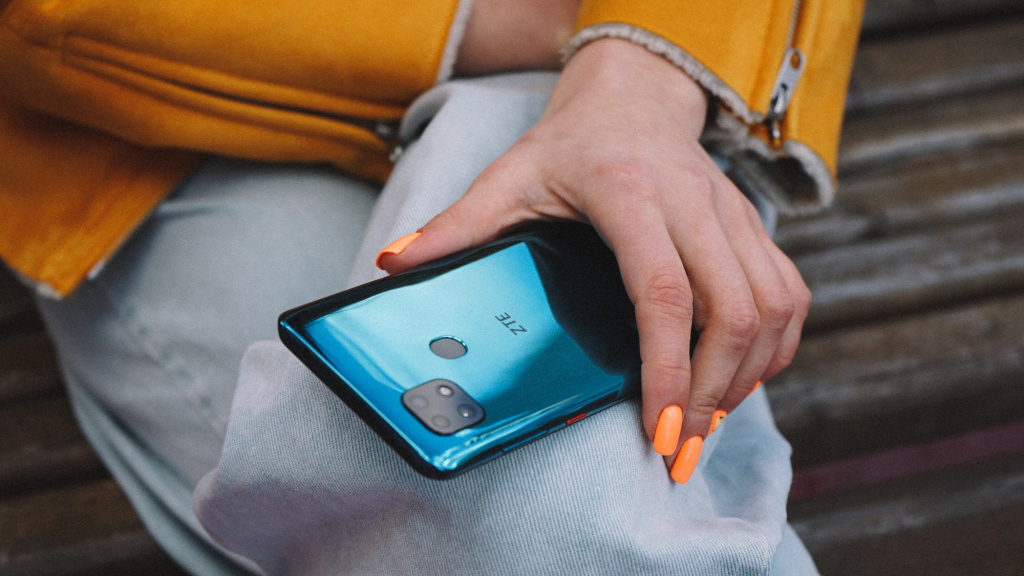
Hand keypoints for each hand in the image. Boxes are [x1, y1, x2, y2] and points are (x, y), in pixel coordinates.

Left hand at [378, 38, 810, 482]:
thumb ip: (458, 226)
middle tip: (680, 450)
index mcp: (630, 194)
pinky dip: (775, 348)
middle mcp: (693, 203)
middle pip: (732, 312)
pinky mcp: (754, 225)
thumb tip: (397, 266)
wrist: (633, 97)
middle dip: (713, 394)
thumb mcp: (509, 176)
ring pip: (772, 308)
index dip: (669, 371)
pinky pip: (789, 295)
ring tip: (706, 425)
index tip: (661, 431)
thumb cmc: (570, 144)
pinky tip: (741, 381)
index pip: (664, 294)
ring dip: (747, 378)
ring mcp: (733, 214)